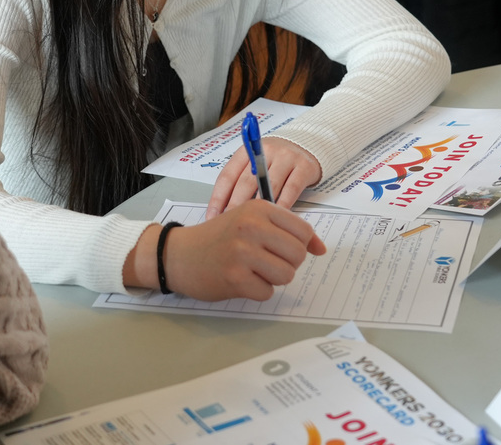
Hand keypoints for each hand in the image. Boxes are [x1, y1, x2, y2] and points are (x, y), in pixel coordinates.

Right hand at [164, 201, 325, 300]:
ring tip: (252, 270)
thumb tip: (321, 249)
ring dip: (272, 278)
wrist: (179, 254)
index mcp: (258, 208)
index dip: (298, 245)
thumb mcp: (251, 222)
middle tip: (263, 261)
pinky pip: (267, 292)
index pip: (303, 231)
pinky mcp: (235, 277)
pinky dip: (256, 291)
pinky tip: (239, 279)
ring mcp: (242, 252)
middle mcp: (251, 226)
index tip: (280, 248)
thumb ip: (286, 231)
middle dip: (286, 263)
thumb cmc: (219, 238)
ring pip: (286, 275)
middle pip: (298, 254)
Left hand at [205, 137, 321, 219]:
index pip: (227, 175)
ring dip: (259, 208)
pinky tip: (276, 218)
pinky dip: (283, 205)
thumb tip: (224, 211)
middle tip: (230, 226)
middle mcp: (265, 152)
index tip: (212, 216)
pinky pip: (291, 189)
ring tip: (251, 227)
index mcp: (247, 152)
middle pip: (246, 182)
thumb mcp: (257, 165)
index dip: (218, 198)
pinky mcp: (303, 167)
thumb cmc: (276, 161)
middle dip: (235, 206)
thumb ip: (242, 182)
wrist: (308, 145)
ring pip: (269, 185)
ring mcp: (285, 158)